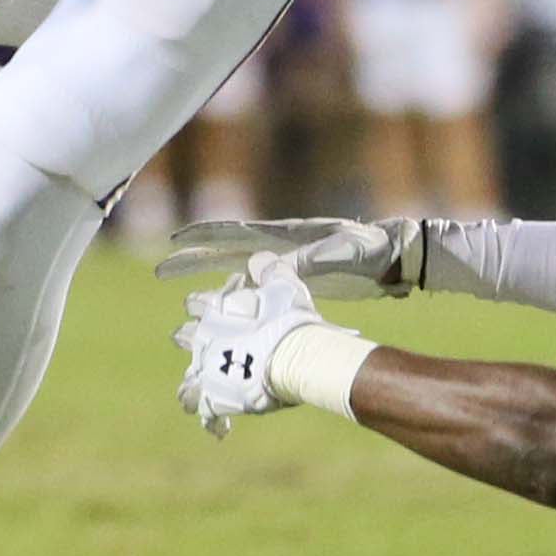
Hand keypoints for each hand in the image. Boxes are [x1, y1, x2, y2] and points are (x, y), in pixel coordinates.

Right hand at [154, 214, 424, 300]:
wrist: (395, 258)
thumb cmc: (369, 249)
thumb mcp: (340, 252)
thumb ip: (308, 259)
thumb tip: (273, 266)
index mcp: (285, 238)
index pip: (234, 234)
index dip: (203, 237)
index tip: (174, 241)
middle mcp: (279, 252)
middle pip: (226, 256)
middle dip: (194, 264)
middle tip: (160, 273)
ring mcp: (287, 270)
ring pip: (239, 281)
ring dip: (213, 290)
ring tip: (185, 306)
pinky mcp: (298, 288)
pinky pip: (259, 298)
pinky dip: (239, 306)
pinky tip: (227, 321)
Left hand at [170, 256, 358, 438]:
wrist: (296, 356)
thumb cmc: (292, 318)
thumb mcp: (283, 284)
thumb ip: (269, 268)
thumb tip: (258, 260)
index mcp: (215, 309)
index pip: (196, 302)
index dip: (205, 304)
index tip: (218, 308)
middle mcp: (203, 339)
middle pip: (183, 337)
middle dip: (192, 340)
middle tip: (210, 346)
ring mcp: (206, 371)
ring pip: (187, 381)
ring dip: (194, 384)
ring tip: (206, 388)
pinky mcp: (215, 398)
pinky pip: (205, 415)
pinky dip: (212, 422)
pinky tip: (222, 429)